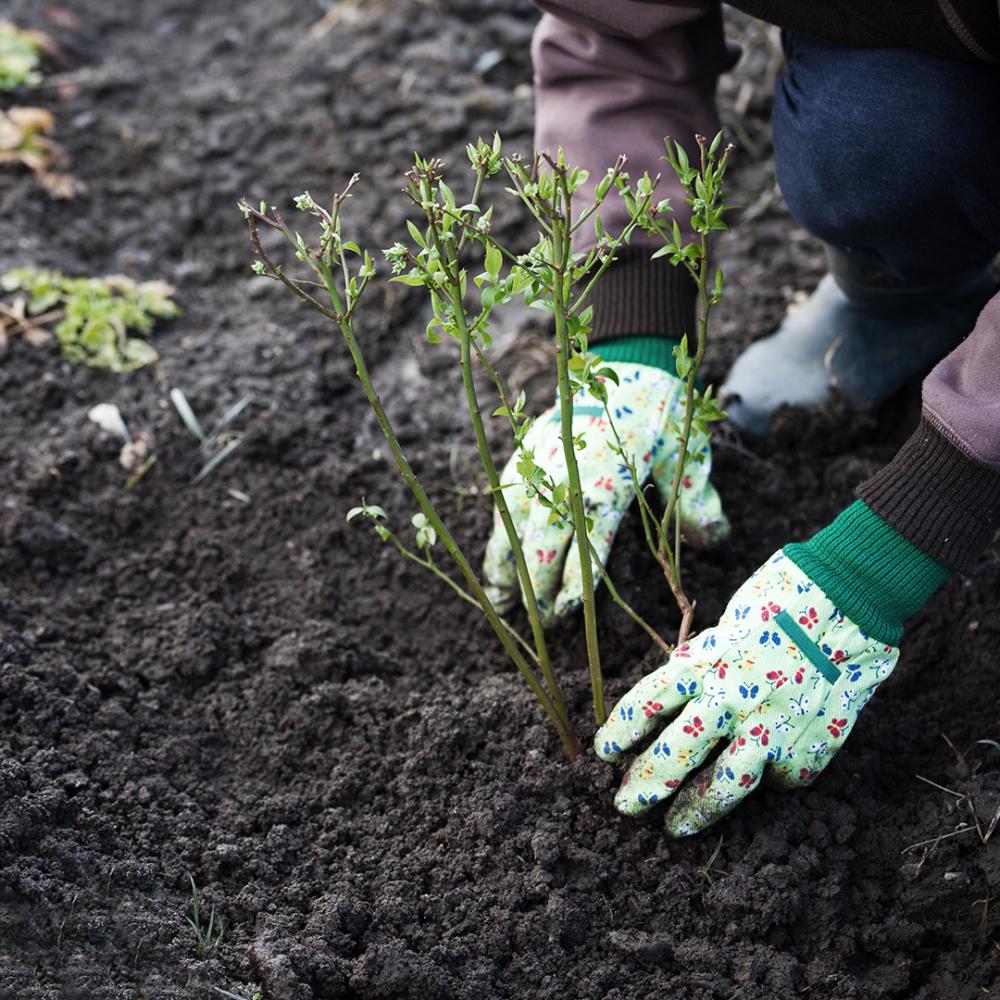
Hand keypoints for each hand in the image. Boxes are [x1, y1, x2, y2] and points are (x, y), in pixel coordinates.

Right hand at [482, 361, 727, 621]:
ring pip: (514, 523)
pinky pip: (507, 502)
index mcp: (608, 481)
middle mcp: (568, 474)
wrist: (624, 360)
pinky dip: (501, 535)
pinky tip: (500, 561)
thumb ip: (697, 502)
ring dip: (507, 565)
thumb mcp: (686, 455)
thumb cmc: (660, 413)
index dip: (573, 582)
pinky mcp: (528, 453)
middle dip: (537, 584)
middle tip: (540, 618)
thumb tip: (715, 541)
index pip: (586, 544)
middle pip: (543, 540)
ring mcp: (541, 462)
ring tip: (503, 602)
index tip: (566, 611)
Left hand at [594, 549, 898, 835]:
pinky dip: (774, 776)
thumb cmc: (785, 593)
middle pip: (676, 754)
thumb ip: (707, 661)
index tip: (604, 752)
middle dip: (646, 784)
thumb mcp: (730, 620)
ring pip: (725, 784)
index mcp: (703, 661)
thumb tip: (684, 693)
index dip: (621, 732)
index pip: (647, 704)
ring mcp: (771, 726)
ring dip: (697, 810)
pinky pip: (785, 775)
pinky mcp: (811, 745)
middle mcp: (729, 698)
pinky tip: (769, 774)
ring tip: (677, 828)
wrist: (854, 594)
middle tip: (627, 805)